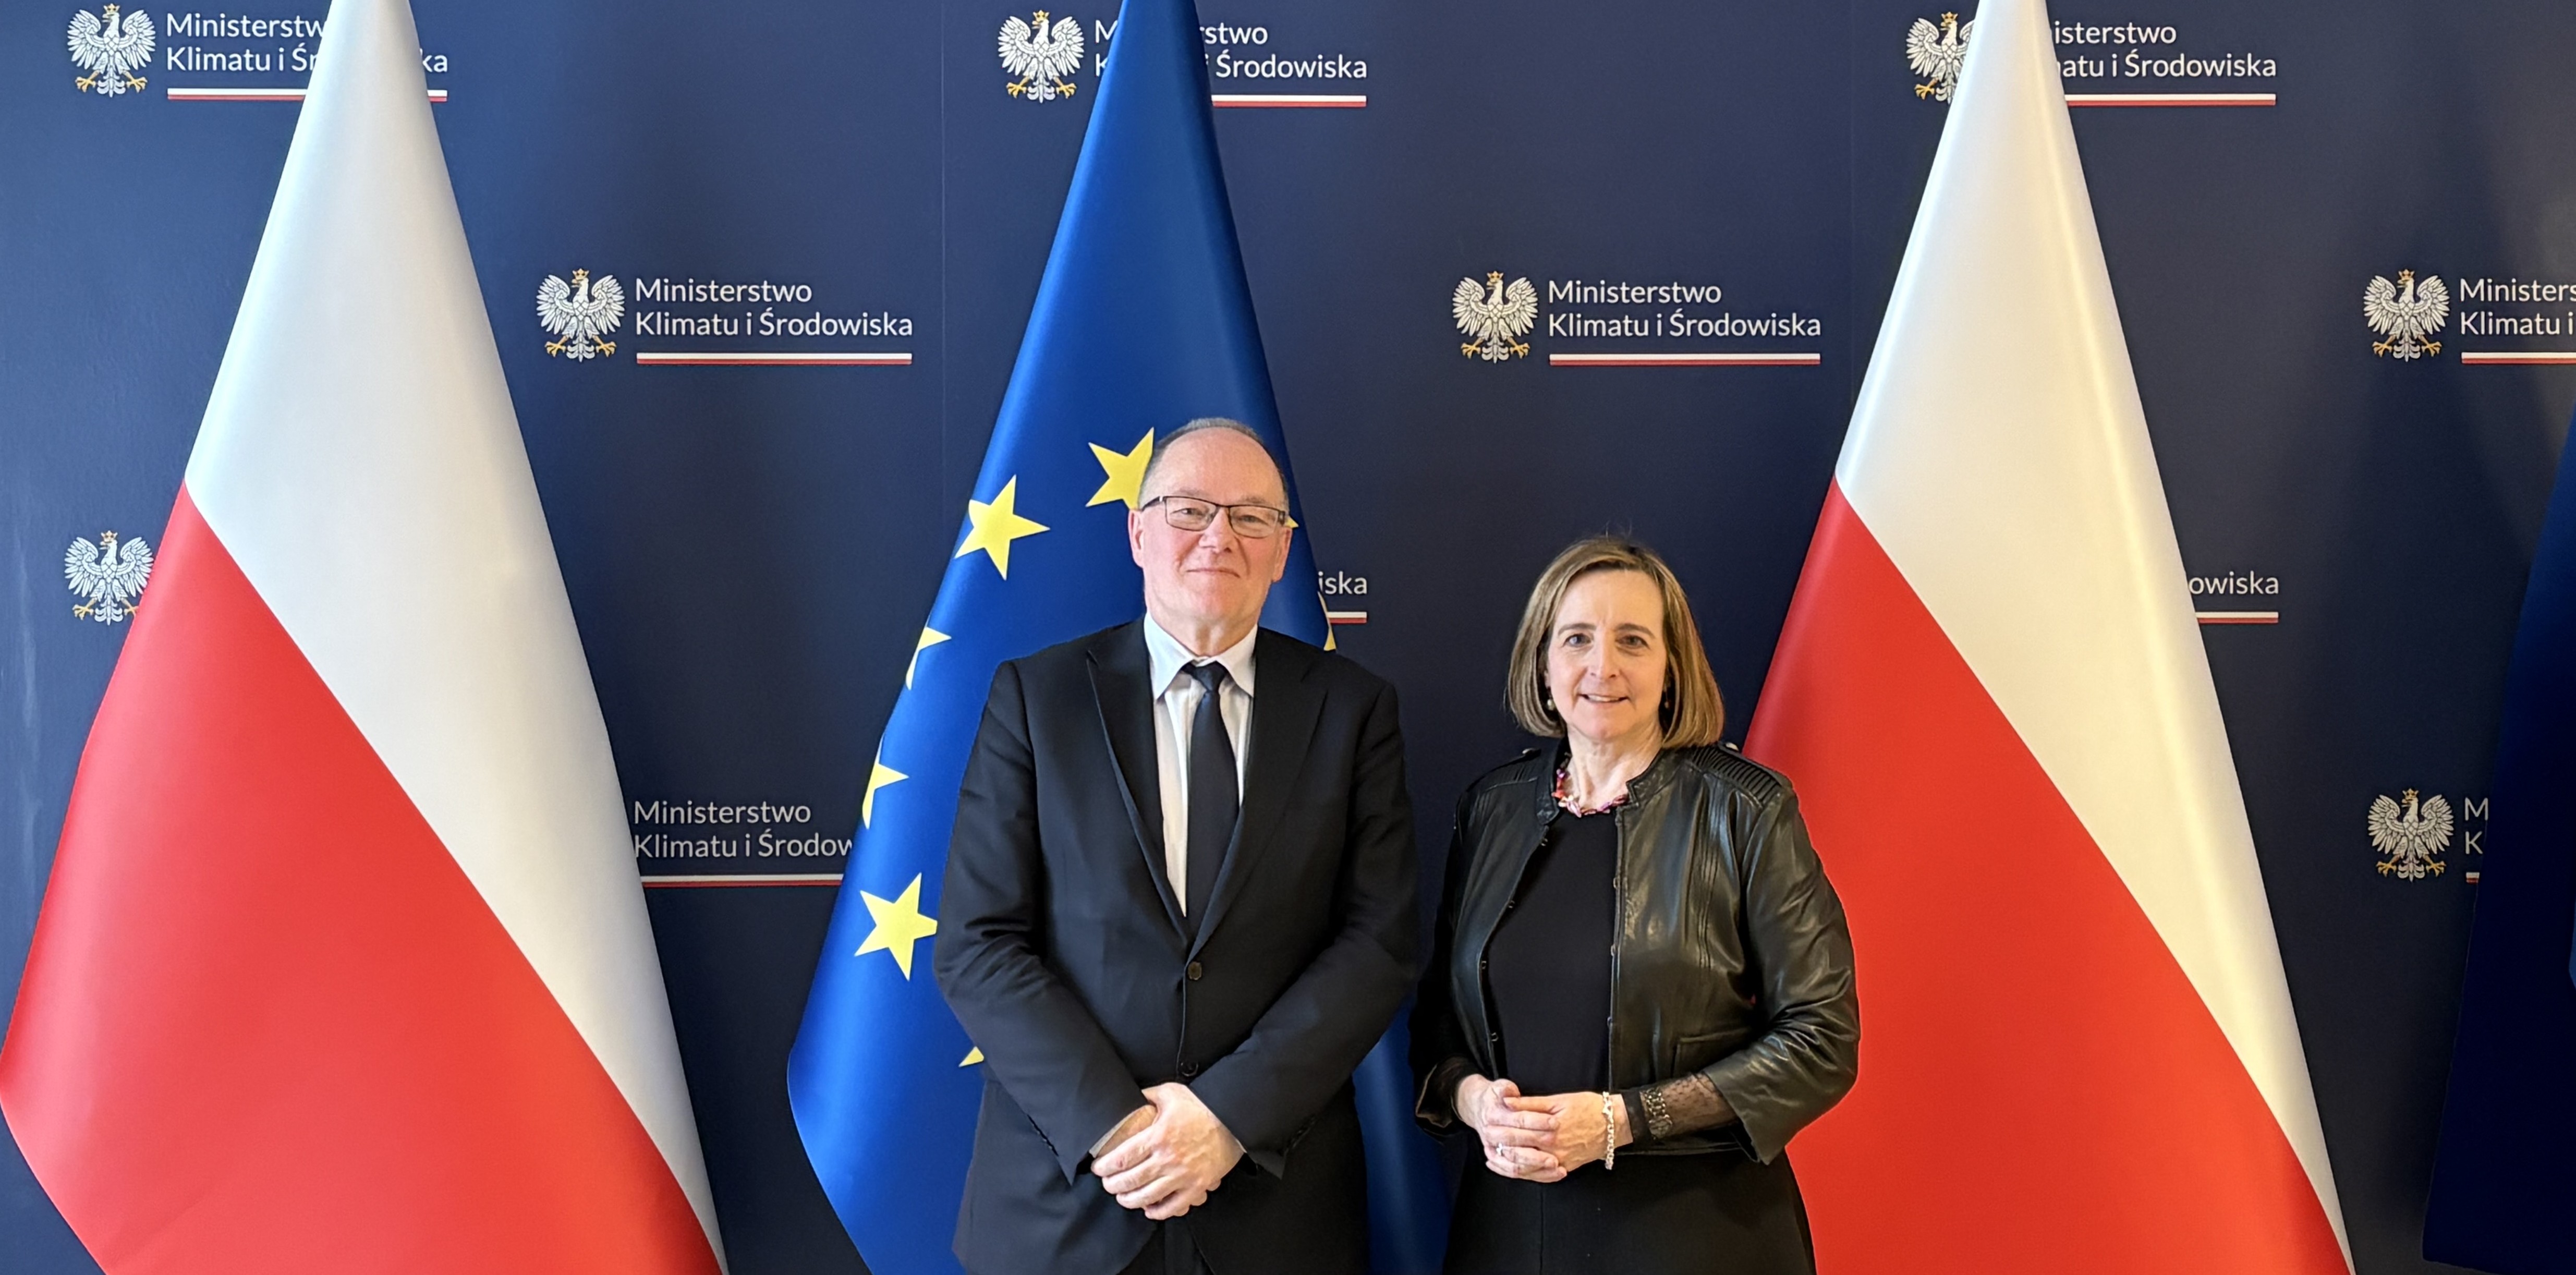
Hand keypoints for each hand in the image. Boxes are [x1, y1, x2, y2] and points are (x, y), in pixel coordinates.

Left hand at [1091, 1082, 1244, 1217]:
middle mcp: (1168, 1159)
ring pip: (1148, 1197)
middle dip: (1113, 1186)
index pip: (1121, 1159)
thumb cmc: (1201, 1105)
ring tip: (1122, 1197)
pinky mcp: (1197, 1186)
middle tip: (1107, 1184)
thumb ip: (1146, 1096)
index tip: (1098, 1169)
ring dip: (1130, 1200)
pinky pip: (1173, 1206)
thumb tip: (1128, 1098)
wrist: (1232, 1119)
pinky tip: (1148, 1209)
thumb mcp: (1169, 1093)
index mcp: (1157, 1136)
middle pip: (1131, 1181)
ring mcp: (1183, 1175)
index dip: (1105, 1168)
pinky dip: (1158, 1211)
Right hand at [1455, 1075, 1562, 1181]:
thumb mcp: (1499, 1087)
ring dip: (1538, 1167)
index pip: (1518, 1120)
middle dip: (1538, 1146)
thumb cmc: (1494, 1097)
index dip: (1537, 1121)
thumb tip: (1511, 1092)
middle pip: (1517, 1144)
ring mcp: (1494, 1151)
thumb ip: (1506, 1089)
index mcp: (1493, 1116)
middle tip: (1559, 1148)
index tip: (1555, 1122)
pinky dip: (1535, 1175)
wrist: (1478, 1109)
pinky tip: (1554, 1174)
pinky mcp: (1499, 1161)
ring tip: (1558, 1166)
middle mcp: (1492, 1136)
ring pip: (1515, 1165)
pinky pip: (1517, 1173)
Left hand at [1497, 1089, 1632, 1176]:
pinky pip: (1540, 1176)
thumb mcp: (1559, 1100)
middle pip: (1517, 1151)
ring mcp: (1559, 1162)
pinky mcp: (1565, 1168)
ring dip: (1507, 1163)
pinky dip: (1524, 1174)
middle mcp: (1552, 1150)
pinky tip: (1512, 1169)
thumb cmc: (1589, 1107)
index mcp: (1548, 1131)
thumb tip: (1507, 1102)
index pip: (1515, 1132)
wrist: (1615, 1124)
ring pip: (1526, 1169)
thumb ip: (1530, 1104)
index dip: (1498, 1127)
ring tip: (1492, 1156)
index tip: (1486, 1122)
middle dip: (1498, 1145)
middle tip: (1485, 1138)